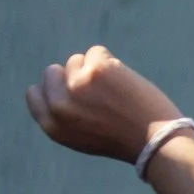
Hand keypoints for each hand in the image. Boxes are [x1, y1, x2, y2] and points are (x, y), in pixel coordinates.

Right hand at [23, 47, 186, 164]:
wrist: (159, 142)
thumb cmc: (127, 140)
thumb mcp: (84, 137)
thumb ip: (65, 116)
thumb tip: (56, 88)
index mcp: (53, 126)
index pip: (34, 94)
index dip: (54, 88)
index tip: (74, 91)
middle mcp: (59, 106)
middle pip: (53, 72)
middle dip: (74, 76)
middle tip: (102, 94)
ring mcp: (76, 86)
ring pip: (77, 61)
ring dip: (95, 70)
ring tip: (117, 92)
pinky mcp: (96, 70)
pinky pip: (97, 52)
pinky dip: (111, 62)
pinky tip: (126, 82)